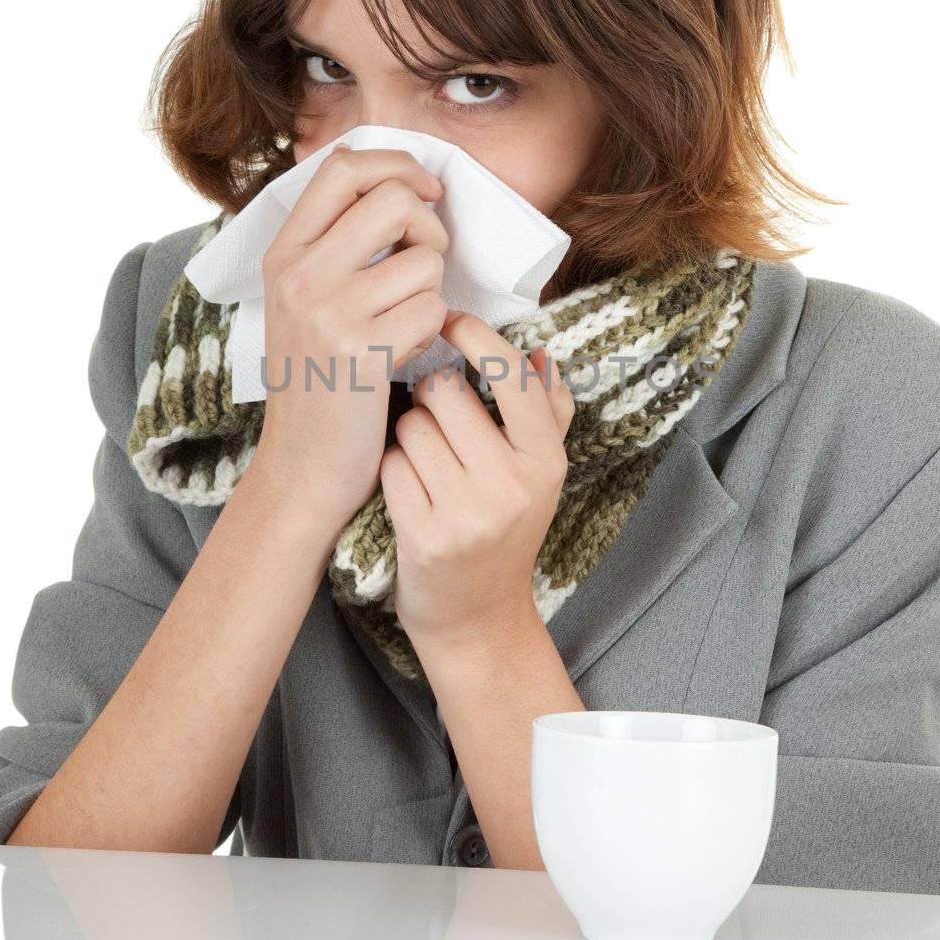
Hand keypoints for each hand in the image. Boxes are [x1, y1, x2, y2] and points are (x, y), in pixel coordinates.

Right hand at [250, 144, 449, 530]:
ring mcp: (328, 312)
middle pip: (395, 200)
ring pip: (424, 260)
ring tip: (403, 325)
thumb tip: (410, 185)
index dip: (398, 165)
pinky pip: (433, 310)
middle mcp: (299, 275)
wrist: (302, 467)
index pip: (343, 165)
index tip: (425, 193)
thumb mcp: (307, 300)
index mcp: (284, 253)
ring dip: (432, 293)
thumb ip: (340, 244)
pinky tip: (406, 354)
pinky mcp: (362, 352)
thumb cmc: (320, 379)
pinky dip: (434, 332)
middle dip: (428, 230)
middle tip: (420, 268)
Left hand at [379, 311, 575, 658]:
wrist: (476, 618)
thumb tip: (542, 354)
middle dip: (429, 397)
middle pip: (444, 393)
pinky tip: (407, 490)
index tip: (451, 322)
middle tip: (435, 420)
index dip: (475, 337)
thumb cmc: (504, 532)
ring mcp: (469, 512)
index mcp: (546, 460)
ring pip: (410, 426)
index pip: (512, 375)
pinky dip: (391, 471)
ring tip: (426, 464)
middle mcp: (513, 484)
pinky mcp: (425, 535)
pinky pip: (390, 466)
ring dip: (406, 437)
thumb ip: (548, 413)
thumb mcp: (540, 476)